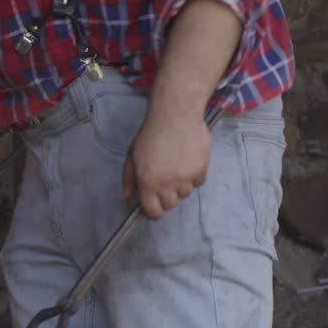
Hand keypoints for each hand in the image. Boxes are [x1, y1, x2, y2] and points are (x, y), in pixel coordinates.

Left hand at [122, 101, 209, 219]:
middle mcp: (167, 184)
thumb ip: (129, 179)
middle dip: (165, 197)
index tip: (153, 205)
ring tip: (175, 168)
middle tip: (163, 181)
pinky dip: (193, 177)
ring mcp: (186, 178)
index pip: (153, 211)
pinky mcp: (201, 170)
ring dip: (180, 186)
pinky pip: (198, 183)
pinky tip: (187, 163)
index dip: (152, 211)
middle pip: (170, 205)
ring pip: (185, 194)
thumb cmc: (150, 135)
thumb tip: (126, 198)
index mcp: (148, 182)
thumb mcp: (132, 157)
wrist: (175, 116)